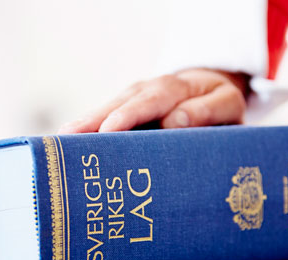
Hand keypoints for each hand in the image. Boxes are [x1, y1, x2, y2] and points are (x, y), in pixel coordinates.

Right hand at [58, 68, 249, 133]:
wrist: (207, 89)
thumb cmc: (216, 102)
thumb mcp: (226, 104)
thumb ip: (208, 111)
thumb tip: (175, 121)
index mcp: (173, 89)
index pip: (148, 102)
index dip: (127, 116)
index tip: (107, 131)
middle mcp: (147, 91)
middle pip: (117, 105)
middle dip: (92, 121)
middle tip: (68, 136)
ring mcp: (132, 100)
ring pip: (106, 111)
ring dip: (84, 125)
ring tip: (61, 140)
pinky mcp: (125, 110)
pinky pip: (105, 118)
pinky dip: (89, 129)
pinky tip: (72, 142)